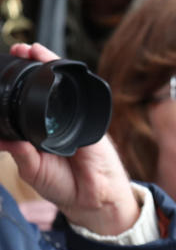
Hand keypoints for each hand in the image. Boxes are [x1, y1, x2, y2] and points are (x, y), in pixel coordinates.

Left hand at [0, 43, 138, 234]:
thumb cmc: (64, 186)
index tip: (5, 70)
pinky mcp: (90, 120)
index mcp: (38, 132)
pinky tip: (54, 63)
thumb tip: (0, 138)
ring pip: (62, 87)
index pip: (26, 105)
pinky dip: (68, 78)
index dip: (17, 88)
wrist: (93, 199)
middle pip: (44, 89)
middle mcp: (56, 121)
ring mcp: (75, 119)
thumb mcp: (32, 169)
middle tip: (18, 50)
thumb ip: (19, 152)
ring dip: (48, 64)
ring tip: (32, 50)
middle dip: (31, 66)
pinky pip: (78, 96)